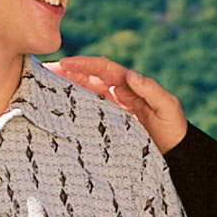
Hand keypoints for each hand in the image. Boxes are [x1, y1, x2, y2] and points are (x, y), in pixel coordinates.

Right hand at [45, 56, 187, 153]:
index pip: (103, 69)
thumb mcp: (168, 108)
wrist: (175, 154)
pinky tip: (54, 110)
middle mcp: (116, 94)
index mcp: (129, 86)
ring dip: (64, 89)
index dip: (84, 64)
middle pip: (87, 78)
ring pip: (83, 94)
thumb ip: (152, 91)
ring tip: (41, 87)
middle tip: (42, 72)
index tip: (65, 62)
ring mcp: (109, 109)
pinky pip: (86, 113)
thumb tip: (132, 75)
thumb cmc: (173, 128)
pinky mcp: (105, 125)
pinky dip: (71, 109)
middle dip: (66, 73)